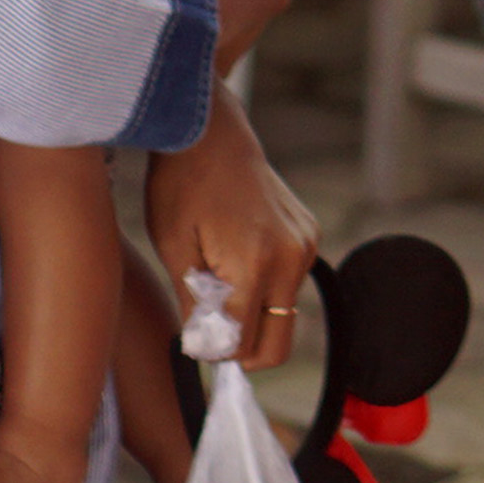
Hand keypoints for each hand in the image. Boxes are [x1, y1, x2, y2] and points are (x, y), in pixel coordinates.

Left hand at [147, 106, 319, 371]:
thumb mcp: (174, 249)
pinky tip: (237, 256)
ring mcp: (306, 246)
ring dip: (253, 316)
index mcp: (255, 263)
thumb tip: (207, 349)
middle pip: (277, 344)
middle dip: (242, 350)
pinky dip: (264, 288)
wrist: (211, 133)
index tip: (192, 335)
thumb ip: (195, 305)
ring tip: (219, 280)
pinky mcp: (309, 236)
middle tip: (209, 330)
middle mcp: (292, 258)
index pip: (241, 343)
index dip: (213, 350)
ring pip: (284, 316)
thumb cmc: (182, 186)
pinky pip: (289, 284)